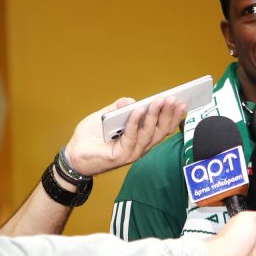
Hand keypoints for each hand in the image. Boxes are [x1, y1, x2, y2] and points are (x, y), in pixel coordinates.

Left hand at [63, 97, 186, 176]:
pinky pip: (131, 137)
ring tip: (159, 100)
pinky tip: (138, 109)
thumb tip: (133, 101)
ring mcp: (132, 153)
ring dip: (155, 116)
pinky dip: (135, 122)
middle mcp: (140, 146)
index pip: (162, 127)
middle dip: (168, 114)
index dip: (173, 116)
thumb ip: (118, 107)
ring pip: (148, 134)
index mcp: (140, 137)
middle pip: (159, 130)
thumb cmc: (90, 136)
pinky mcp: (121, 156)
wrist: (73, 154)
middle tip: (174, 98)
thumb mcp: (105, 115)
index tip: (182, 102)